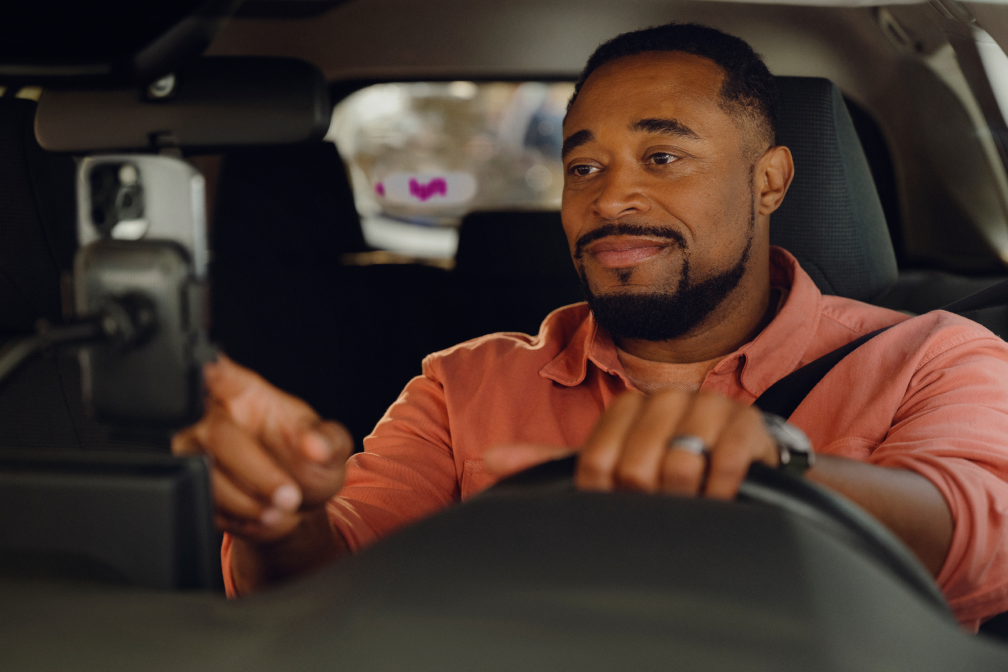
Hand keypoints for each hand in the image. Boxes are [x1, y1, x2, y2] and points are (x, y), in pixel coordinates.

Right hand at [172, 355, 352, 543]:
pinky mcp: (190, 487)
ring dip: (247, 502)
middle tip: (289, 494)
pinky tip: (263, 516)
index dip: (209, 370)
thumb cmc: (308, 462)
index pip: (220, 373)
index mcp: (243, 393)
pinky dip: (238, 519)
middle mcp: (212, 418)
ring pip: (205, 475)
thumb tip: (315, 445)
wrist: (295, 503)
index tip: (207, 369)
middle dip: (257, 473)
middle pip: (218, 436)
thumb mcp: (330, 447)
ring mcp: (195, 453)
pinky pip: (204, 505)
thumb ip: (329, 441)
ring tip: (281, 509)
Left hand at [485, 389, 778, 498]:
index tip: (622, 504)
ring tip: (689, 505)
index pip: (597, 462)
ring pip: (678, 468)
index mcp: (629, 406)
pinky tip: (718, 502)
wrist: (738, 461)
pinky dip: (718, 496)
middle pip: (636, 469)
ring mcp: (709, 408)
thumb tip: (490, 460)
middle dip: (646, 502)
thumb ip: (552, 462)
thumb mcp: (610, 465)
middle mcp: (666, 399)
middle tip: (659, 509)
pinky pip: (724, 469)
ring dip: (683, 501)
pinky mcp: (748, 428)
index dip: (606, 496)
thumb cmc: (664, 467)